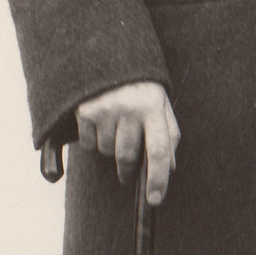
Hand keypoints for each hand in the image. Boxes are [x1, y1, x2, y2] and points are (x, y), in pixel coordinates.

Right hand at [73, 81, 179, 205]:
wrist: (109, 55)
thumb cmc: (141, 86)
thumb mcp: (160, 103)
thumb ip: (168, 134)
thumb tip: (170, 168)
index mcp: (154, 106)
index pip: (159, 149)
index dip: (157, 178)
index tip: (154, 200)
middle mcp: (130, 108)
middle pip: (127, 156)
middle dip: (128, 170)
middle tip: (128, 173)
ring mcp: (106, 109)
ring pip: (106, 152)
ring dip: (110, 149)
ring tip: (115, 127)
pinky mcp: (85, 111)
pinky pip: (88, 144)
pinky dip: (93, 141)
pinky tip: (100, 122)